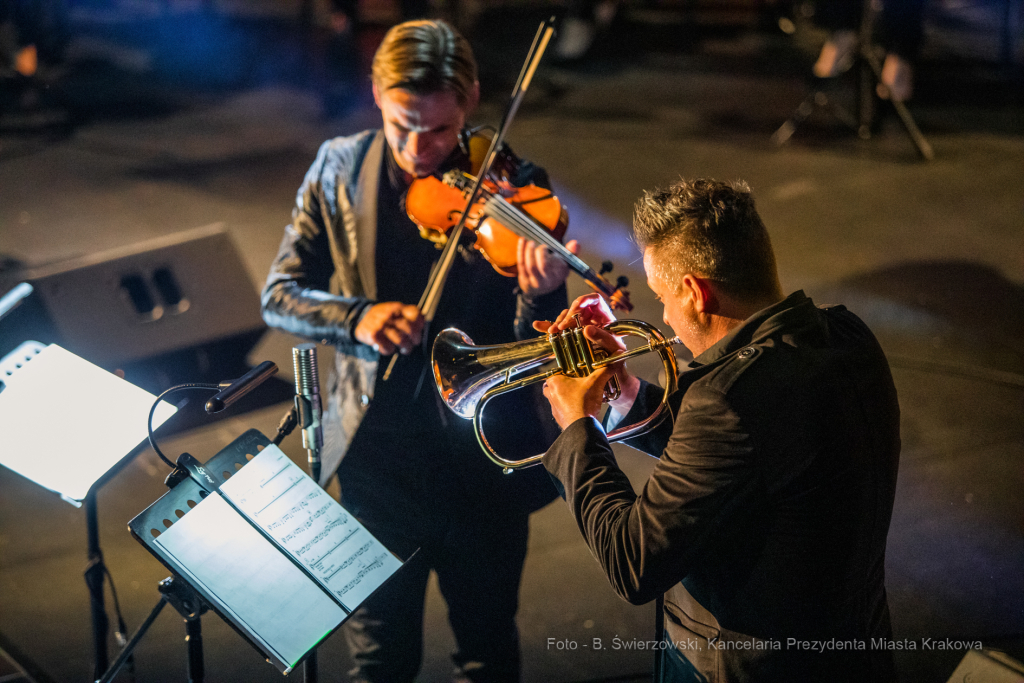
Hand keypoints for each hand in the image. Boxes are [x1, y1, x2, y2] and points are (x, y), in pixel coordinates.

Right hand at [354, 302, 423, 354]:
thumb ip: (407, 315)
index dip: (421, 324)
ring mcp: (382, 325)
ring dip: (406, 348)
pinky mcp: (374, 335)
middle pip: (410, 329)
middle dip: (415, 339)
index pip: (415, 314)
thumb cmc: (382, 317)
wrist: (359, 318)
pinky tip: (389, 348)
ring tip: (405, 349)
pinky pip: (388, 348)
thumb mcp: (394, 310)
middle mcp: (390, 315)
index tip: (420, 330)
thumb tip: (423, 325)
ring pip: (401, 340)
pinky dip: (390, 351)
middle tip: (414, 343)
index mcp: (397, 308)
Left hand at [517, 238, 577, 297]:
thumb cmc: (555, 272)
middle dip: (540, 253)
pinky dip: (521, 251)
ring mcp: (533, 281)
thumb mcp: (565, 265)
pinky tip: (522, 240)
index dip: (547, 255)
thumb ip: (571, 253)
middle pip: (542, 266)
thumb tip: (575, 243)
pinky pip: (521, 264)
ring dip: (528, 252)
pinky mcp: (523, 278)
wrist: (540, 289)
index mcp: (557, 278)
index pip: (554, 267)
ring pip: (529, 266)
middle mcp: (545, 281)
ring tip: (531, 242)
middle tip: (540, 245)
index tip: (546, 246)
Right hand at [535, 298, 639, 414]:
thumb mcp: (614, 349)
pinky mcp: (571, 338)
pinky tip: (538, 326)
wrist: (614, 378)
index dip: (584, 300)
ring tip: (552, 331)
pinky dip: (549, 328)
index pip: (594, 300)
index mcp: (604, 318)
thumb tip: (587, 328)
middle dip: (566, 316)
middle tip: (561, 327)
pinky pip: (559, 330)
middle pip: (576, 309)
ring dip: (557, 323)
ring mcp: (580, 328)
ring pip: (566, 318)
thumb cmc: (619, 361)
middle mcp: (592, 320)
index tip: (575, 308)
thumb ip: (604, 338)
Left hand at [543, 367, 615, 429]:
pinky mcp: (559, 417)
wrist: (582, 427)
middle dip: (564, 385)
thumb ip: (604, 371)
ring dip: (566, 397)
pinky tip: (580, 407)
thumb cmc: (583, 405)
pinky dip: (569, 408)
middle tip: (575, 384)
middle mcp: (551, 395)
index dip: (565, 373)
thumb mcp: (596, 383)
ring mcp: (554, 407)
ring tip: (579, 396)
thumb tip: (613, 363)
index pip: (555, 373)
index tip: (574, 373)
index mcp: (555, 383)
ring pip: (557, 398)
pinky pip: (562, 410)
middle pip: (554, 386)